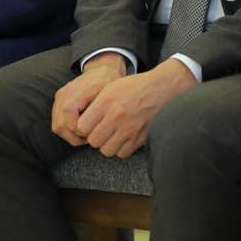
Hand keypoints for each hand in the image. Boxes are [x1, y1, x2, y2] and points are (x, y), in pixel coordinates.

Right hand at [52, 53, 126, 146]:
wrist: (101, 69)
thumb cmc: (108, 82)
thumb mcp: (109, 93)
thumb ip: (100, 110)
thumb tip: (96, 129)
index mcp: (75, 93)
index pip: (70, 121)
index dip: (81, 132)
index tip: (94, 132)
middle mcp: (64, 95)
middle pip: (60, 126)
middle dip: (75, 137)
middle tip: (90, 138)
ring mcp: (59, 98)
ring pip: (57, 126)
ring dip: (70, 135)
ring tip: (86, 135)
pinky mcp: (59, 101)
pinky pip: (58, 122)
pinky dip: (68, 129)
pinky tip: (81, 129)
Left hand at [77, 58, 198, 158]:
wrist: (159, 88)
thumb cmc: (133, 87)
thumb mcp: (110, 87)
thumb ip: (95, 104)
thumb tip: (81, 122)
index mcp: (106, 102)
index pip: (82, 127)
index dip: (82, 127)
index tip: (88, 124)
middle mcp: (117, 116)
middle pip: (93, 141)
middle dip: (94, 137)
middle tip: (99, 130)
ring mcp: (129, 129)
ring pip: (106, 150)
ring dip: (106, 144)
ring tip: (111, 135)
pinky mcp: (140, 138)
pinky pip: (122, 153)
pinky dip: (121, 149)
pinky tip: (122, 139)